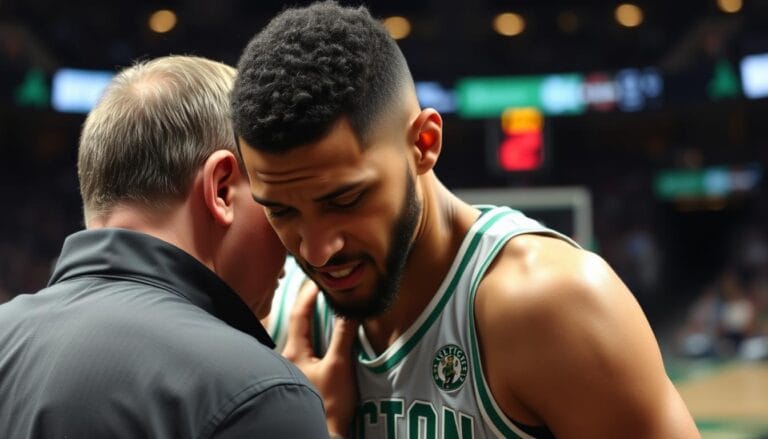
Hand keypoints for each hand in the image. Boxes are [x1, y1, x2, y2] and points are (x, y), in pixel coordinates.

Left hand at [281, 281, 358, 436]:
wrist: (322, 433)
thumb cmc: (327, 404)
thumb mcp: (339, 367)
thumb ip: (343, 337)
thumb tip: (350, 310)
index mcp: (293, 351)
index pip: (300, 314)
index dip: (310, 294)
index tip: (322, 279)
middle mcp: (289, 357)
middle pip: (298, 322)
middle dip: (310, 302)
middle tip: (323, 286)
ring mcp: (294, 368)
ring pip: (303, 334)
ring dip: (314, 318)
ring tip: (327, 303)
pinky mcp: (303, 377)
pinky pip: (308, 347)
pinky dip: (318, 333)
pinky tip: (328, 333)